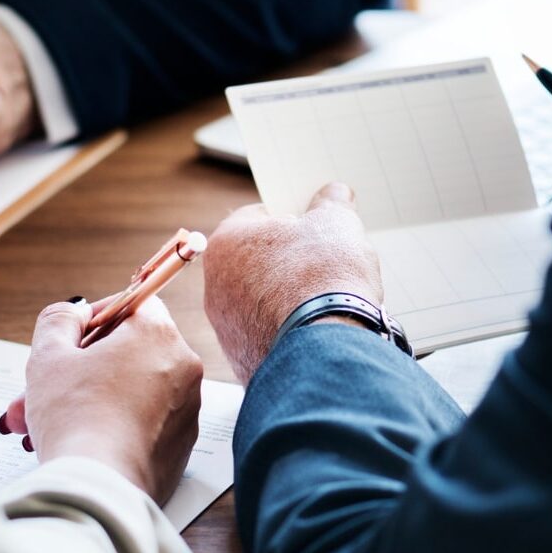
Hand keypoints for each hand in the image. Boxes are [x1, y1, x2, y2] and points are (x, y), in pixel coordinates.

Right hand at [1, 298, 202, 505]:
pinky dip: (112, 426)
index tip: (71, 338)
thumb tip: (75, 312)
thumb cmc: (74, 418)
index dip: (96, 317)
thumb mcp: (49, 356)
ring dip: (88, 400)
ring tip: (40, 424)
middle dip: (79, 369)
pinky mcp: (181, 446)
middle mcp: (183, 367)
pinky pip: (143, 423)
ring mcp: (187, 409)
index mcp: (157, 334)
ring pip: (131, 391)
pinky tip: (75, 442)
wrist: (99, 489)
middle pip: (128, 353)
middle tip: (41, 387)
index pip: (133, 304)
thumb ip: (59, 321)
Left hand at [204, 182, 382, 383]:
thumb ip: (332, 203)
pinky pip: (266, 334)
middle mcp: (214, 285)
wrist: (324, 351)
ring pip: (260, 300)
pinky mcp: (240, 358)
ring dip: (287, 296)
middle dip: (288, 259)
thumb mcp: (336, 224)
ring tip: (324, 298)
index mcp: (227, 242)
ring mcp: (225, 326)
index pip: (258, 216)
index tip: (314, 225)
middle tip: (323, 261)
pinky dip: (288, 330)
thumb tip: (335, 193)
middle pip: (257, 260)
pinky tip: (315, 328)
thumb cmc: (323, 277)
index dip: (291, 217)